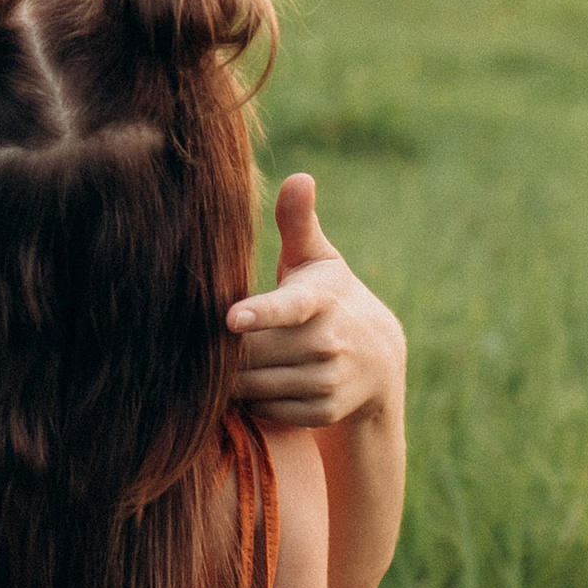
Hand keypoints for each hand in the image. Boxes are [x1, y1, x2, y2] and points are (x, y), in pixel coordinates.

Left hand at [230, 174, 406, 429]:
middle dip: (228, 351)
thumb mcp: (318, 259)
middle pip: (254, 353)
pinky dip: (252, 400)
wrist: (379, 356)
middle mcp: (329, 341)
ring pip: (256, 385)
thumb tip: (299, 177)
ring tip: (230, 362)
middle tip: (208, 342)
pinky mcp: (324, 410)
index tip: (232, 319)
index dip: (261, 313)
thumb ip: (299, 222)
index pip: (289, 307)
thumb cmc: (328, 296)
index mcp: (320, 299)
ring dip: (235, 378)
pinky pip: (267, 410)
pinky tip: (254, 383)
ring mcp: (329, 378)